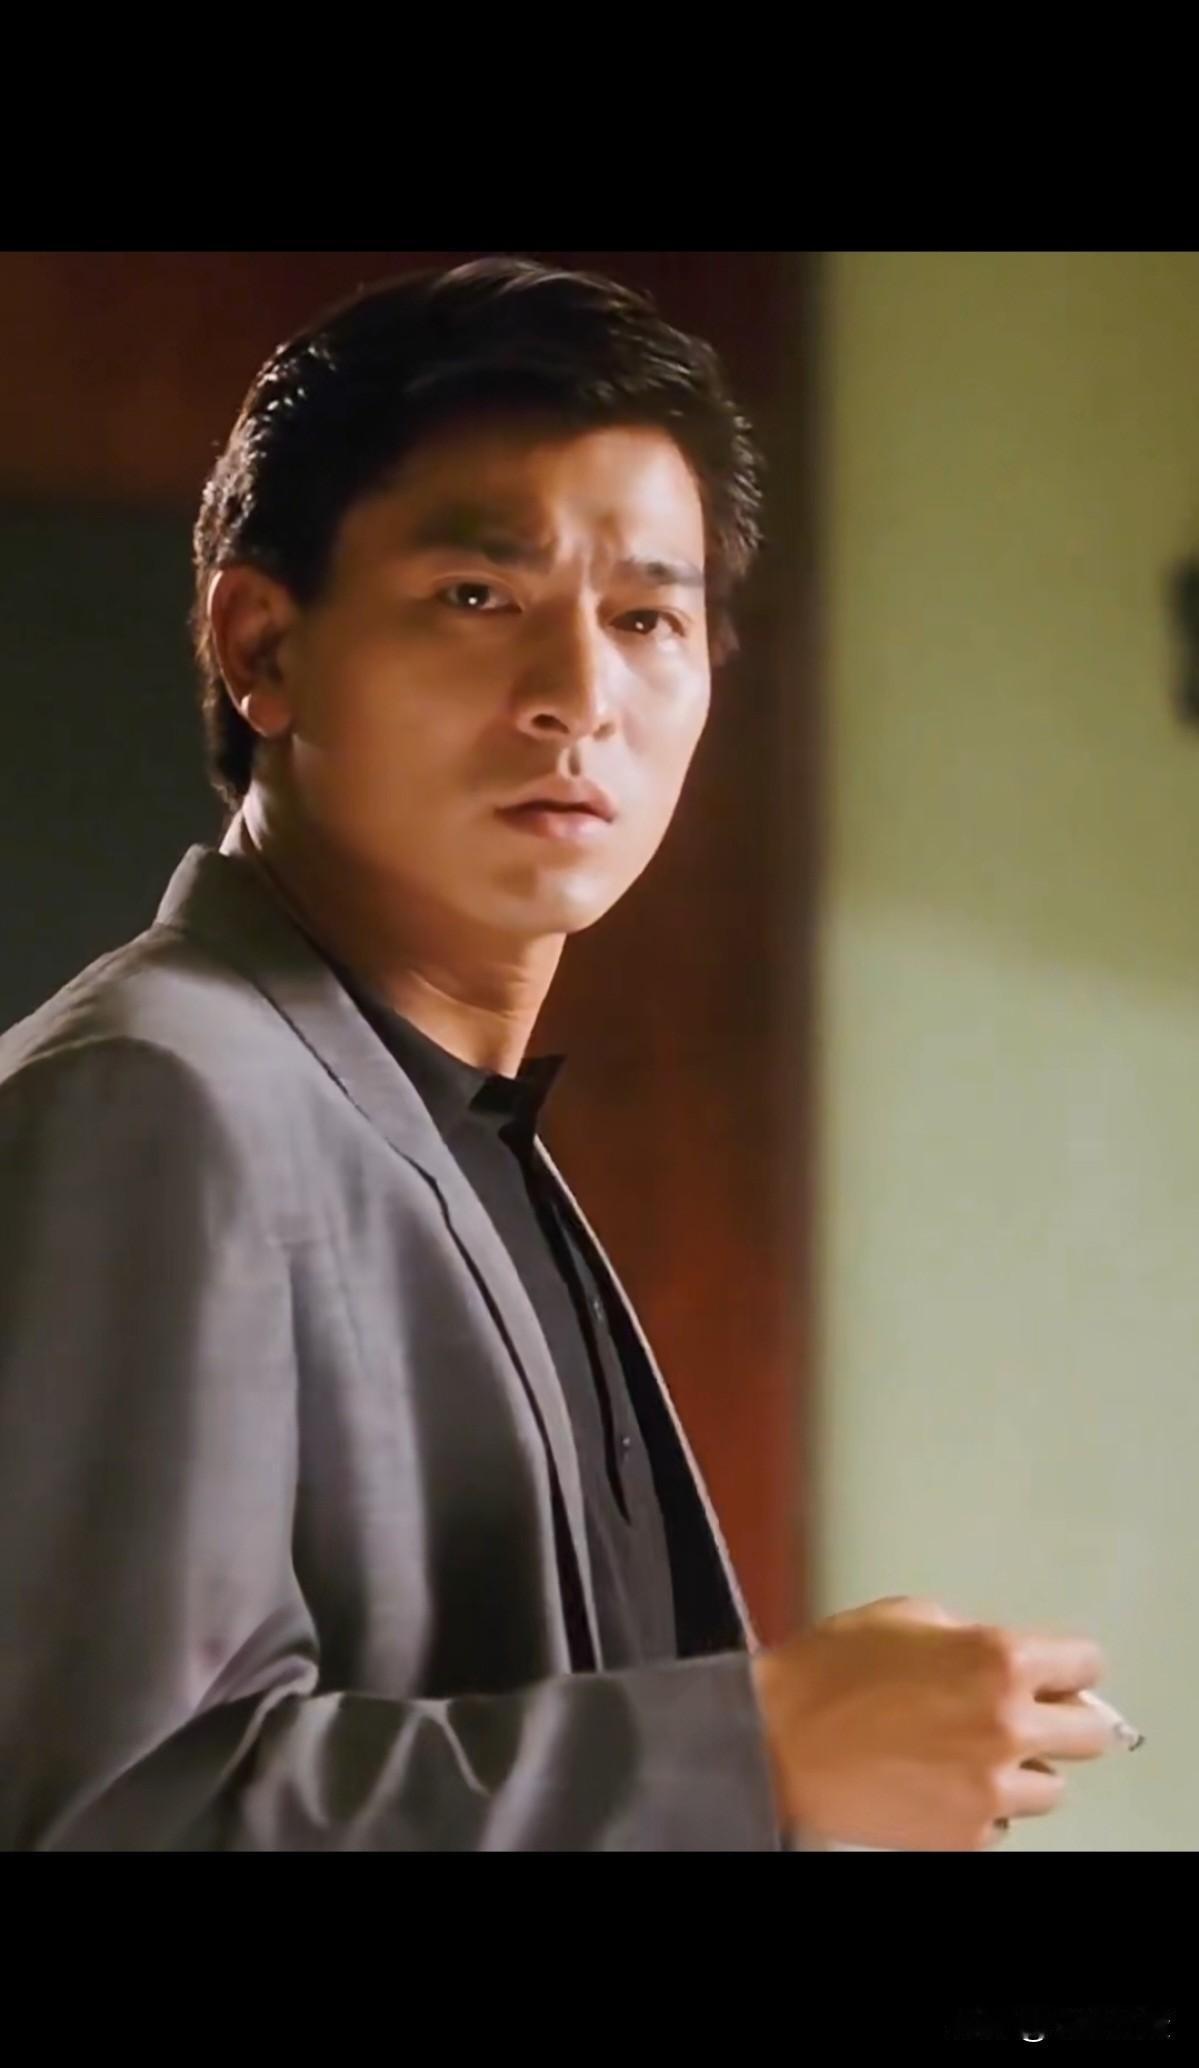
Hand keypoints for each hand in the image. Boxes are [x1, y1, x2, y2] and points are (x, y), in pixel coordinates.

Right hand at [751, 1595, 1111, 1850]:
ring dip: (1021, 1768)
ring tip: (969, 1752)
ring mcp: (990, 1788)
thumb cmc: (829, 1674)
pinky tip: (940, 1780)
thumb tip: (1001, 1659)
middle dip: (1063, 1719)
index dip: (1068, 1666)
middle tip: (1027, 1713)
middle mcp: (1007, 1725)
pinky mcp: (967, 1835)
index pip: (1086, 1664)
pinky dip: (983, 1806)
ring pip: (1051, 1787)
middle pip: (1092, 1735)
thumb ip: (970, 1635)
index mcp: (998, 1660)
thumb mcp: (907, 1615)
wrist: (779, 1742)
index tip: (1060, 1672)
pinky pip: (1004, 1822)